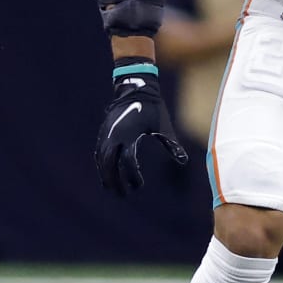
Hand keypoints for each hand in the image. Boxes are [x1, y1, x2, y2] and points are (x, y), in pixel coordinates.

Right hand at [94, 64, 188, 195]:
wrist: (135, 87)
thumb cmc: (152, 108)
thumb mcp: (163, 126)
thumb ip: (171, 144)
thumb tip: (184, 161)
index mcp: (129, 135)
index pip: (127, 163)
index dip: (132, 176)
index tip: (139, 185)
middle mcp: (115, 136)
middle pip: (109, 165)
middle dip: (114, 181)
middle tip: (122, 194)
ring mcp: (107, 133)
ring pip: (101, 159)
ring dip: (105, 175)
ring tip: (111, 188)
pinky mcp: (104, 131)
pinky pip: (99, 152)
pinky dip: (101, 164)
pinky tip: (106, 173)